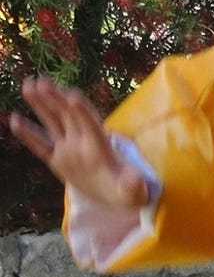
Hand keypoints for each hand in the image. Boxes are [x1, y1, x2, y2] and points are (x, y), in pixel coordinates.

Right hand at [8, 76, 149, 207]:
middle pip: (69, 116)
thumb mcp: (133, 191)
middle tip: (42, 80)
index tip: (72, 97)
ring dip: (41, 105)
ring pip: (53, 123)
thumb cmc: (127, 191)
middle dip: (57, 99)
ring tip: (29, 85)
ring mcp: (69, 149)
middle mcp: (83, 143)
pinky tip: (14, 119)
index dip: (84, 112)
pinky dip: (28, 134)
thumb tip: (136, 181)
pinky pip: (40, 145)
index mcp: (102, 148)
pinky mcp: (58, 160)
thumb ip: (133, 185)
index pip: (92, 126)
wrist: (116, 195)